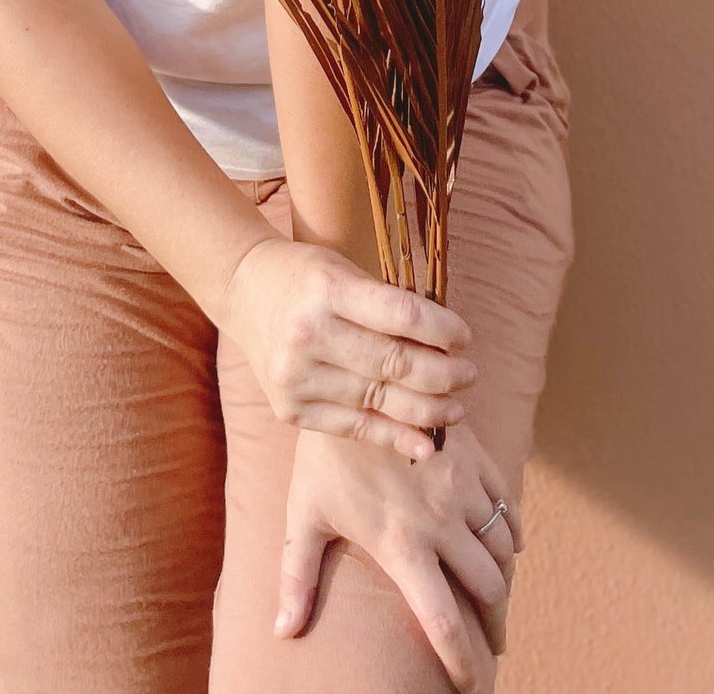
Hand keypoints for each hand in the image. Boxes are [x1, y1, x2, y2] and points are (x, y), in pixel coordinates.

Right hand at [216, 232, 477, 458]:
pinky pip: (353, 428)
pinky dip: (393, 437)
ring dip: (427, 410)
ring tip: (457, 409)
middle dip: (443, 375)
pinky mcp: (291, 410)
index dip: (443, 331)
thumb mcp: (345, 270)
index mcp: (328, 289)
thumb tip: (447, 343)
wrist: (243, 290)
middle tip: (469, 376)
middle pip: (394, 365)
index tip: (466, 338)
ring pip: (378, 401)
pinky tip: (424, 443)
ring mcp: (297, 377)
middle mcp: (309, 334)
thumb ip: (387, 304)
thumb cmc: (306, 276)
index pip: (402, 315)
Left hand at [274, 422, 523, 689]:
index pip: (442, 622)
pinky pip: (509, 508)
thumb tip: (283, 632)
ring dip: (504, 584)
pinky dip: (512, 535)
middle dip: (494, 630)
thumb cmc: (322, 454)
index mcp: (401, 545)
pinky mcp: (476, 459)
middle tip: (491, 647)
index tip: (468, 687)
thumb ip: (297, 576)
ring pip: (504, 553)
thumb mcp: (304, 514)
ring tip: (497, 603)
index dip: (462, 663)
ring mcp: (463, 489)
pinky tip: (504, 547)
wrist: (357, 377)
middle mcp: (441, 522)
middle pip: (488, 593)